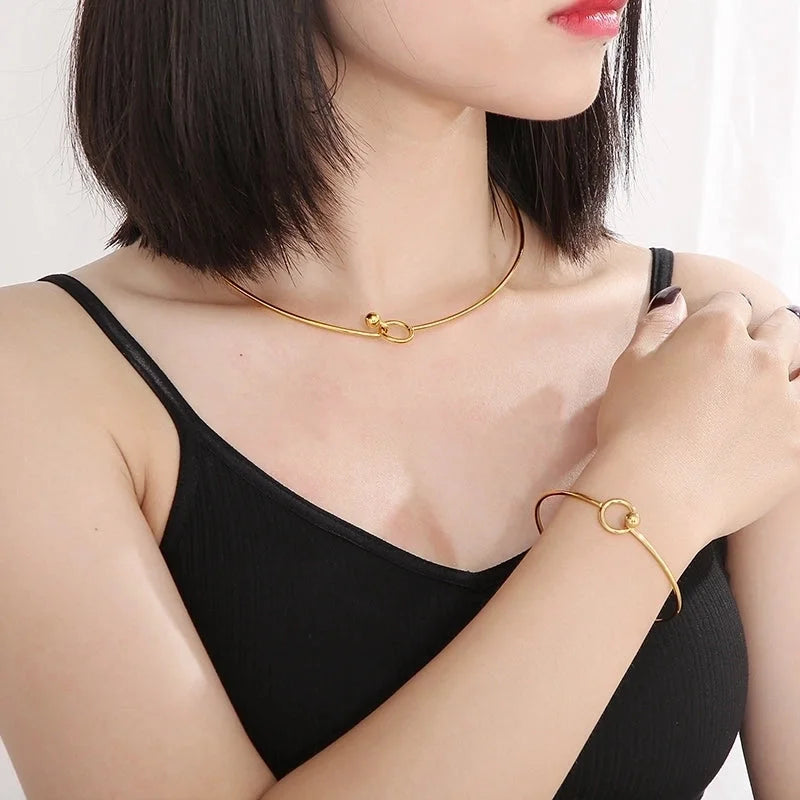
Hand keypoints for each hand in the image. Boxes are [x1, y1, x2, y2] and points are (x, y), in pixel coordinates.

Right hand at [595, 286, 799, 547]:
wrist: (655, 492)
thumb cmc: (632, 426)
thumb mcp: (628, 366)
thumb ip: (656, 326)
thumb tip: (676, 297)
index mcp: (716, 332)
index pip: (733, 303)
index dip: (720, 316)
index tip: (709, 335)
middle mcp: (761, 358)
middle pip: (786, 327)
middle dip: (770, 335)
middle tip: (747, 359)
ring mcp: (788, 403)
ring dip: (791, 374)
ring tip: (769, 394)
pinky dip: (792, 423)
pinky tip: (775, 433)